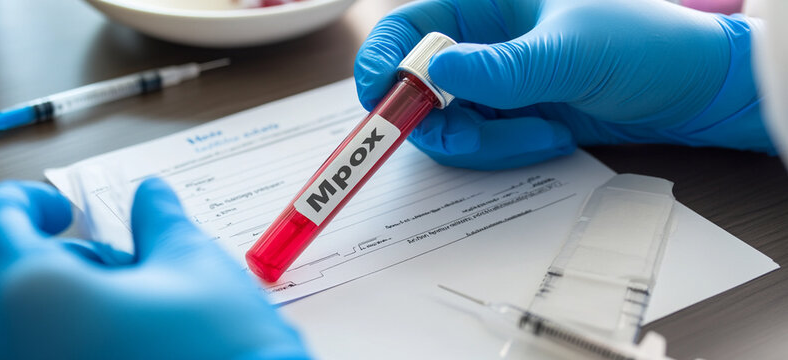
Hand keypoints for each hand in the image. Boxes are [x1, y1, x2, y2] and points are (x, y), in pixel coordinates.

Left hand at [0, 179, 308, 359]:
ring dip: (65, 299)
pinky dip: (69, 334)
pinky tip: (124, 336)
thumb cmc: (225, 352)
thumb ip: (159, 220)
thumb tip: (151, 197)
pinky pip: (40, 351)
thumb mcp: (194, 264)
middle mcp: (15, 344)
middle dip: (57, 258)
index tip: (62, 209)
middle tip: (114, 262)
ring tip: (133, 306)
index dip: (28, 201)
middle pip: (3, 274)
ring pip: (19, 319)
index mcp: (37, 295)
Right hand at [355, 0, 773, 169]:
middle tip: (472, 137)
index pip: (408, 27)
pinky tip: (551, 138)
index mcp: (485, 4)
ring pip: (447, 125)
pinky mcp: (509, 118)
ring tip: (542, 134)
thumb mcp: (572, 53)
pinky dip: (505, 152)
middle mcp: (480, 43)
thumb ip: (502, 68)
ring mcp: (493, 84)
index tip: (382, 102)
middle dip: (439, 121)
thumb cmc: (645, 46)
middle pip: (417, 87)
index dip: (382, 62)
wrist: (693, 91)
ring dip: (484, 143)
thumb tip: (434, 71)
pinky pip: (479, 144)